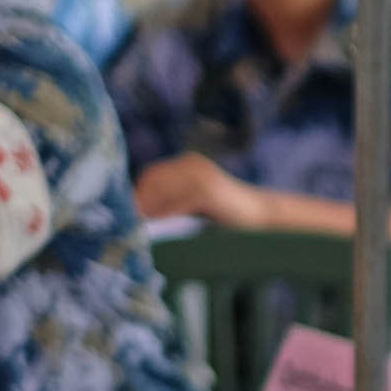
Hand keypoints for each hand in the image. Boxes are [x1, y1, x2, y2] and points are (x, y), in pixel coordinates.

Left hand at [135, 153, 269, 228]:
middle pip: (153, 179)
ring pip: (163, 188)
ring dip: (148, 208)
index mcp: (187, 165)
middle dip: (139, 200)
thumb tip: (138, 214)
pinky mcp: (209, 191)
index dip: (137, 193)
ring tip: (137, 225)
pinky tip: (156, 226)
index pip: (151, 175)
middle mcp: (193, 164)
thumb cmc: (228, 218)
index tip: (126, 213)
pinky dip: (165, 213)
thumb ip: (171, 203)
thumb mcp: (195, 205)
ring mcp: (202, 176)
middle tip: (127, 221)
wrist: (264, 218)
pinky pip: (179, 202)